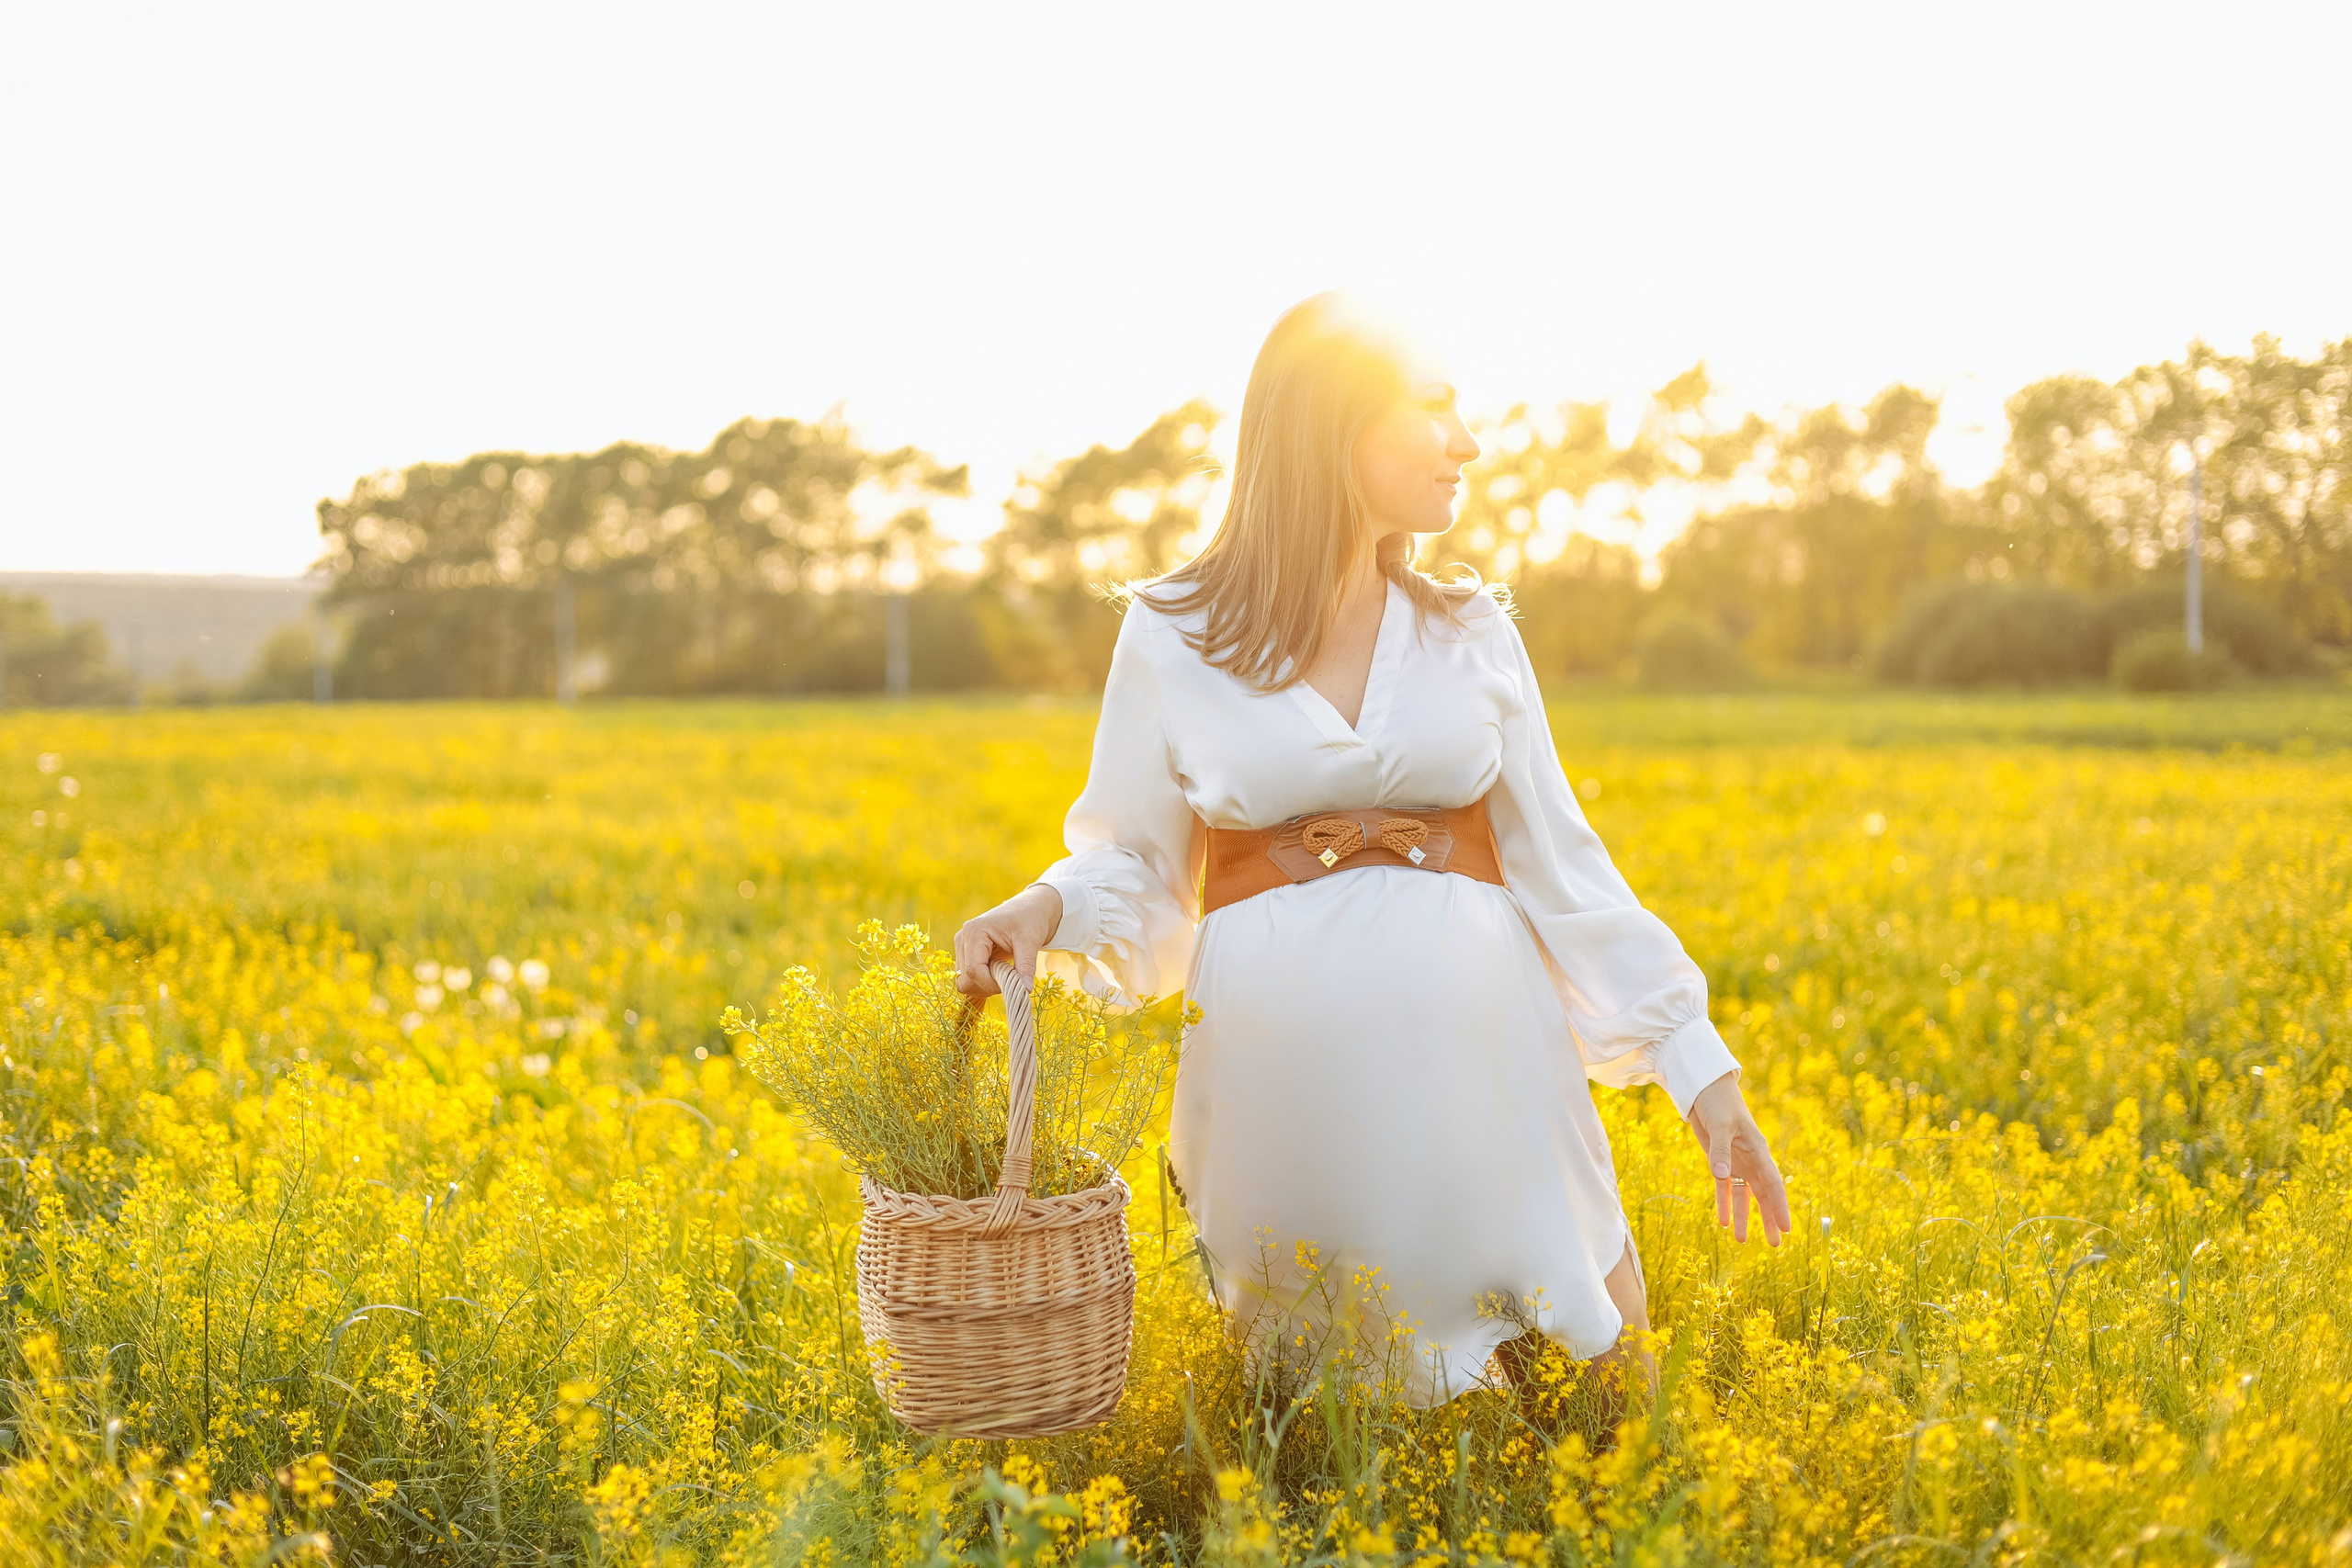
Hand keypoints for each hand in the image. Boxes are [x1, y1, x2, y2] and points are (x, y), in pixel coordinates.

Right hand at [952, 884, 1062, 997]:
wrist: (1029, 909)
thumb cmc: (1029, 920)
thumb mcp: (1030, 941)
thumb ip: (1026, 966)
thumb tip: (1025, 990)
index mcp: (975, 931)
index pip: (973, 970)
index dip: (991, 984)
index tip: (1012, 985)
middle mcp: (963, 938)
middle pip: (965, 979)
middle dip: (987, 987)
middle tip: (1009, 980)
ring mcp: (962, 947)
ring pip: (964, 982)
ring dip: (985, 986)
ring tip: (1005, 975)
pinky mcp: (966, 954)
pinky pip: (968, 979)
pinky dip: (984, 983)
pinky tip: (999, 973)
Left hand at [1685, 1071, 1790, 1245]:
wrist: (1705, 1089)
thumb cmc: (1719, 1103)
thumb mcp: (1721, 1125)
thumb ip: (1721, 1151)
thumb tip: (1722, 1177)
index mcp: (1758, 1151)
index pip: (1773, 1184)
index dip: (1780, 1207)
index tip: (1787, 1228)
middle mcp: (1751, 1160)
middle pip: (1763, 1195)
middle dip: (1769, 1219)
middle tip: (1775, 1245)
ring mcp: (1736, 1162)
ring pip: (1744, 1196)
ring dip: (1743, 1217)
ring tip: (1741, 1241)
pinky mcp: (1719, 1161)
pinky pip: (1724, 1188)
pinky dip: (1724, 1204)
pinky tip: (1723, 1222)